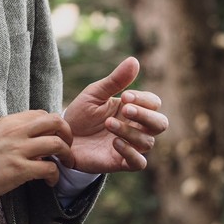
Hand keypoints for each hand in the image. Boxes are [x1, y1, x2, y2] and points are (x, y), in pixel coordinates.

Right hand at [0, 109, 73, 199]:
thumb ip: (11, 131)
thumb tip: (29, 134)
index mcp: (9, 121)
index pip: (42, 114)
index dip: (53, 125)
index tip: (54, 137)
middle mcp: (15, 132)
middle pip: (55, 122)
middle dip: (67, 134)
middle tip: (67, 147)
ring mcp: (18, 150)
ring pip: (57, 144)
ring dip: (67, 155)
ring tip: (65, 164)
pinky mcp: (19, 169)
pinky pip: (49, 168)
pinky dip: (55, 176)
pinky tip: (50, 181)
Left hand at [62, 57, 168, 173]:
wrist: (62, 137)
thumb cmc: (81, 114)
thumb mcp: (94, 94)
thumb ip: (115, 80)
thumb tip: (134, 60)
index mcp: (133, 109)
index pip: (154, 103)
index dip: (144, 100)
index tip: (126, 96)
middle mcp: (136, 128)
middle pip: (160, 124)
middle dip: (145, 116)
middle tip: (125, 109)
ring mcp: (130, 146)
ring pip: (148, 142)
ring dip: (129, 131)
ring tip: (108, 124)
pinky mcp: (120, 162)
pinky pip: (139, 163)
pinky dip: (131, 153)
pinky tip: (115, 143)